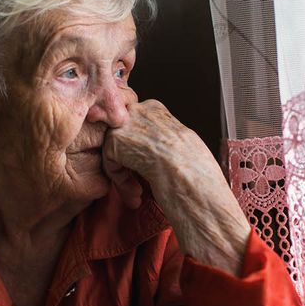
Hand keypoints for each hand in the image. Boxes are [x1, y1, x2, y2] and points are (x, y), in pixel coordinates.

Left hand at [103, 100, 250, 274]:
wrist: (193, 179)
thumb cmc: (195, 170)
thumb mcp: (179, 144)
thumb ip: (156, 139)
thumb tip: (142, 148)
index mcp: (157, 110)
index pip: (135, 129)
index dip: (139, 155)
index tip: (147, 175)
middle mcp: (141, 111)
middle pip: (122, 139)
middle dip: (128, 166)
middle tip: (139, 189)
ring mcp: (127, 124)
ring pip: (114, 151)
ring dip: (124, 177)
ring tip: (137, 196)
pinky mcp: (116, 140)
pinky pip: (109, 162)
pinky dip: (120, 181)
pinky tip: (135, 194)